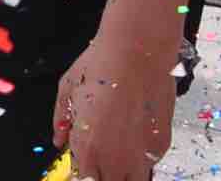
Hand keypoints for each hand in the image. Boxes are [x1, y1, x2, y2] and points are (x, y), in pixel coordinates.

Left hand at [54, 26, 181, 180]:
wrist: (139, 53)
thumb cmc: (100, 66)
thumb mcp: (67, 89)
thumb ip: (61, 120)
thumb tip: (59, 140)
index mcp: (88, 146)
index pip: (84, 180)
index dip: (81, 173)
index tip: (80, 165)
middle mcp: (116, 158)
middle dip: (100, 175)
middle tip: (97, 159)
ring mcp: (142, 155)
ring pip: (133, 180)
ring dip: (122, 173)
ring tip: (116, 154)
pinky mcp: (161, 146)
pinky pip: (149, 164)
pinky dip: (140, 159)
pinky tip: (133, 137)